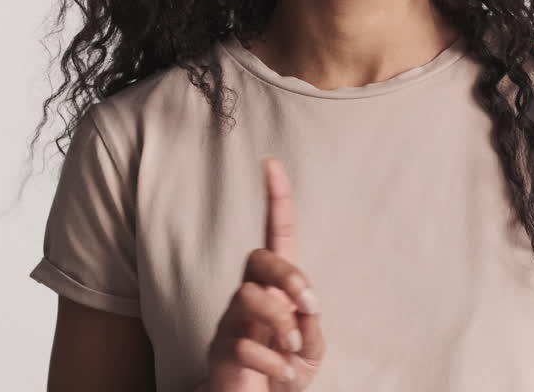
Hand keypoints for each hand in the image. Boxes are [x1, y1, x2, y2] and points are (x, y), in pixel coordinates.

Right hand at [205, 155, 325, 390]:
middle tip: (307, 307)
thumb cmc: (286, 371)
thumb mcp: (312, 348)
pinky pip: (244, 344)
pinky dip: (273, 364)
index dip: (276, 200)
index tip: (272, 163)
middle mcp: (250, 297)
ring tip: (291, 351)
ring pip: (248, 296)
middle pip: (259, 258)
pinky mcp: (221, 349)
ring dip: (280, 325)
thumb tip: (301, 307)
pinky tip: (278, 375)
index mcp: (278, 289)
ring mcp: (232, 321)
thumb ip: (310, 324)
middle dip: (288, 276)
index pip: (276, 236)